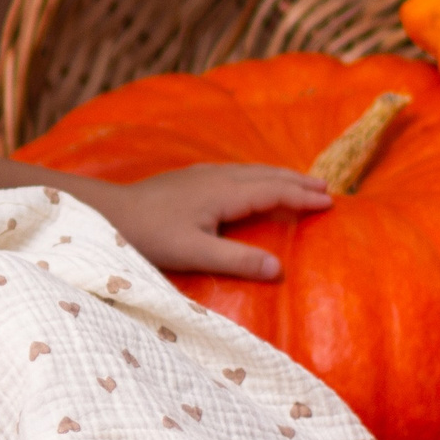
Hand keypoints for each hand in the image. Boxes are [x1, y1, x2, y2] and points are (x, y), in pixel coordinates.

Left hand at [92, 162, 328, 278]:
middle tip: (327, 188)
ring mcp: (202, 175)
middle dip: (297, 181)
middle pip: (267, 175)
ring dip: (279, 176)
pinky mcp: (189, 179)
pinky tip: (253, 182)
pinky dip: (258, 176)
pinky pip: (236, 172)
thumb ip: (237, 260)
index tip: (330, 203)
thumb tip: (279, 269)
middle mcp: (217, 177)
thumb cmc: (149, 235)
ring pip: (251, 170)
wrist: (109, 212)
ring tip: (300, 182)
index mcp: (224, 193)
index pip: (274, 191)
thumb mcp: (194, 253)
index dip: (302, 197)